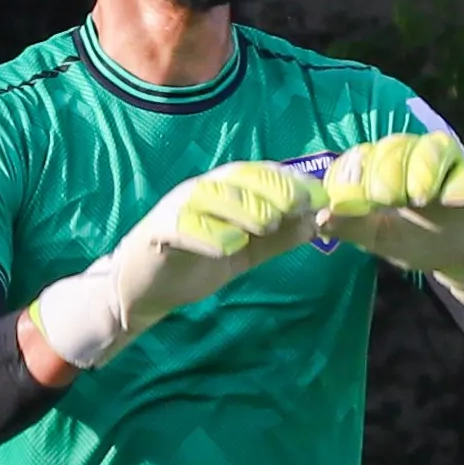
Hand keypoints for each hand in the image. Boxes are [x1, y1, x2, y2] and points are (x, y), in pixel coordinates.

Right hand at [28, 160, 324, 367]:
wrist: (145, 290)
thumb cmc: (196, 263)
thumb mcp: (246, 252)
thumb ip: (277, 240)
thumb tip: (316, 225)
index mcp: (223, 191)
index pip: (258, 174)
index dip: (289, 180)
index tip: (318, 196)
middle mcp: (200, 191)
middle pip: (237, 179)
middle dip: (271, 190)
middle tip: (299, 207)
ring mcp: (176, 208)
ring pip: (210, 197)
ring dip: (242, 208)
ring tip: (267, 225)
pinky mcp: (157, 232)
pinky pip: (182, 227)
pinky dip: (206, 234)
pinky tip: (228, 247)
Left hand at [317, 129, 463, 325]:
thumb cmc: (418, 241)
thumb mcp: (380, 238)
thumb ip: (351, 227)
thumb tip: (319, 219)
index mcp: (388, 168)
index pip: (367, 154)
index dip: (357, 170)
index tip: (353, 198)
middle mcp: (418, 158)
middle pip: (399, 147)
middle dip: (388, 172)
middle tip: (385, 199)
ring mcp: (452, 166)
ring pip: (435, 148)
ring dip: (424, 169)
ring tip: (419, 197)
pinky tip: (454, 199)